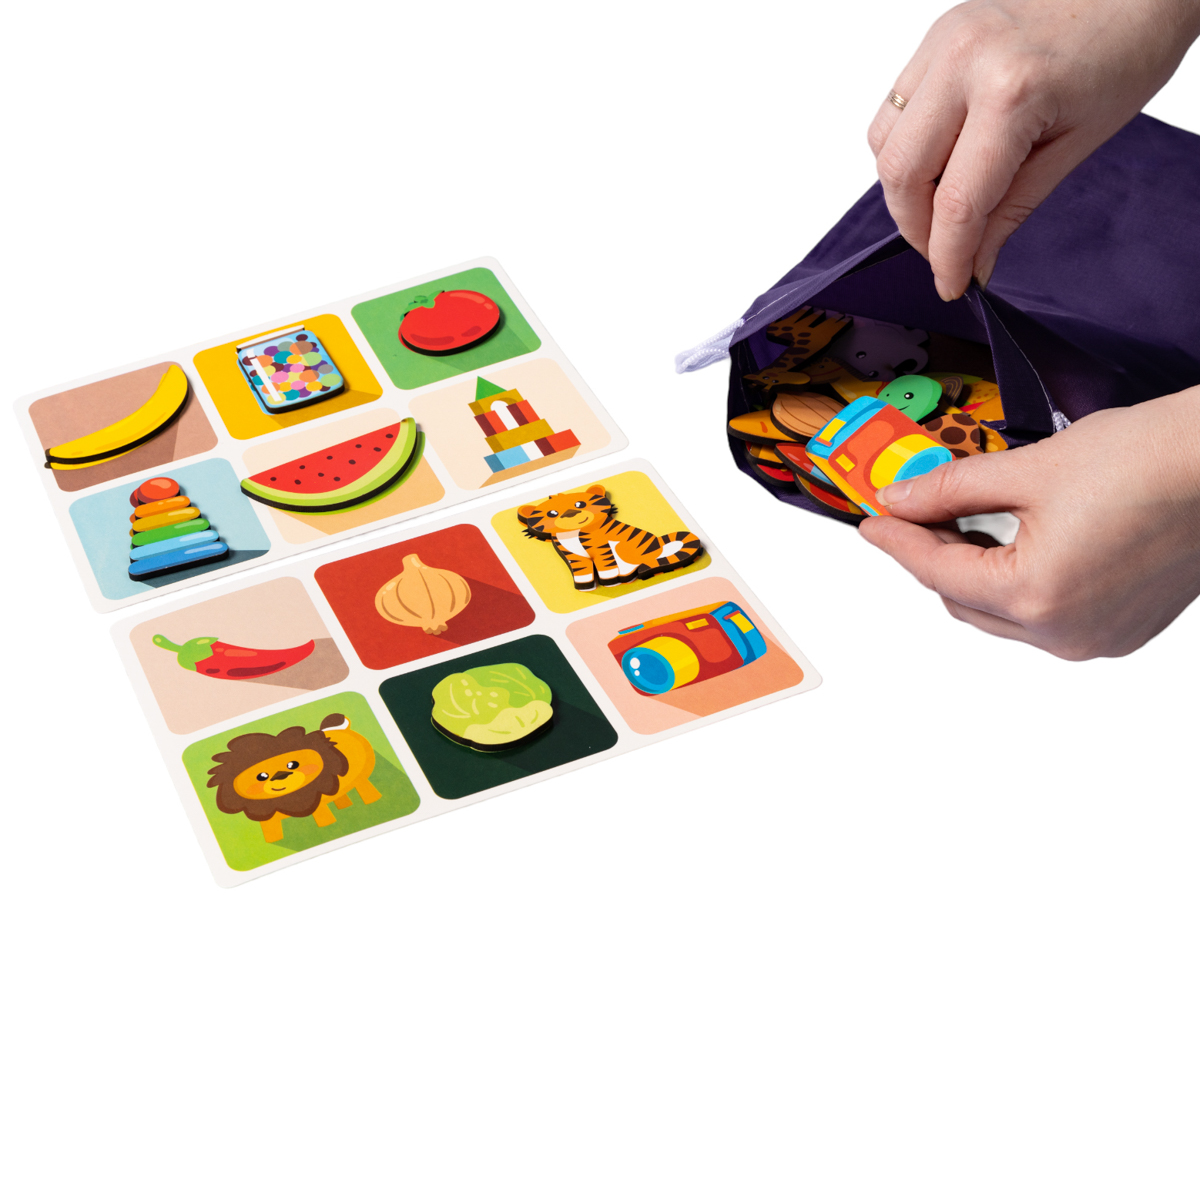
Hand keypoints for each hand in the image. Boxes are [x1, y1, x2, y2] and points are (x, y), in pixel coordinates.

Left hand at [857, 386, 1199, 657]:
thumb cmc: (1149, 461)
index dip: (897, 541)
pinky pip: (1044, 615)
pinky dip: (1017, 584)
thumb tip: (903, 497)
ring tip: (960, 521)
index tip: (874, 522)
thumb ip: (952, 489)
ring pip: (1001, 614)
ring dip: (973, 572)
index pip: (937, 570)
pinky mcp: (1121, 628)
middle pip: (964, 600)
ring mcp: (1096, 637)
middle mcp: (1066, 633)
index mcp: (1037, 597)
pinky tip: (1013, 543)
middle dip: (932, 556)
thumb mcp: (1029, 468)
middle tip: (912, 513)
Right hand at [868, 0, 1199, 299]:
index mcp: (1012, 91)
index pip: (956, 202)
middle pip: (901, 174)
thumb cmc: (1126, 48)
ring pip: (884, 144)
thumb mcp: (1077, 144)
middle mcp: (965, 60)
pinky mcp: (936, 37)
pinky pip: (892, 111)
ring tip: (943, 207)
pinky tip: (940, 162)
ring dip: (905, 190)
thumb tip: (974, 263)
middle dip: (917, 228)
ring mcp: (943, 42)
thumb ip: (1014, 209)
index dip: (948, 256)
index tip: (951, 285)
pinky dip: (904, 149)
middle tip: (947, 251)